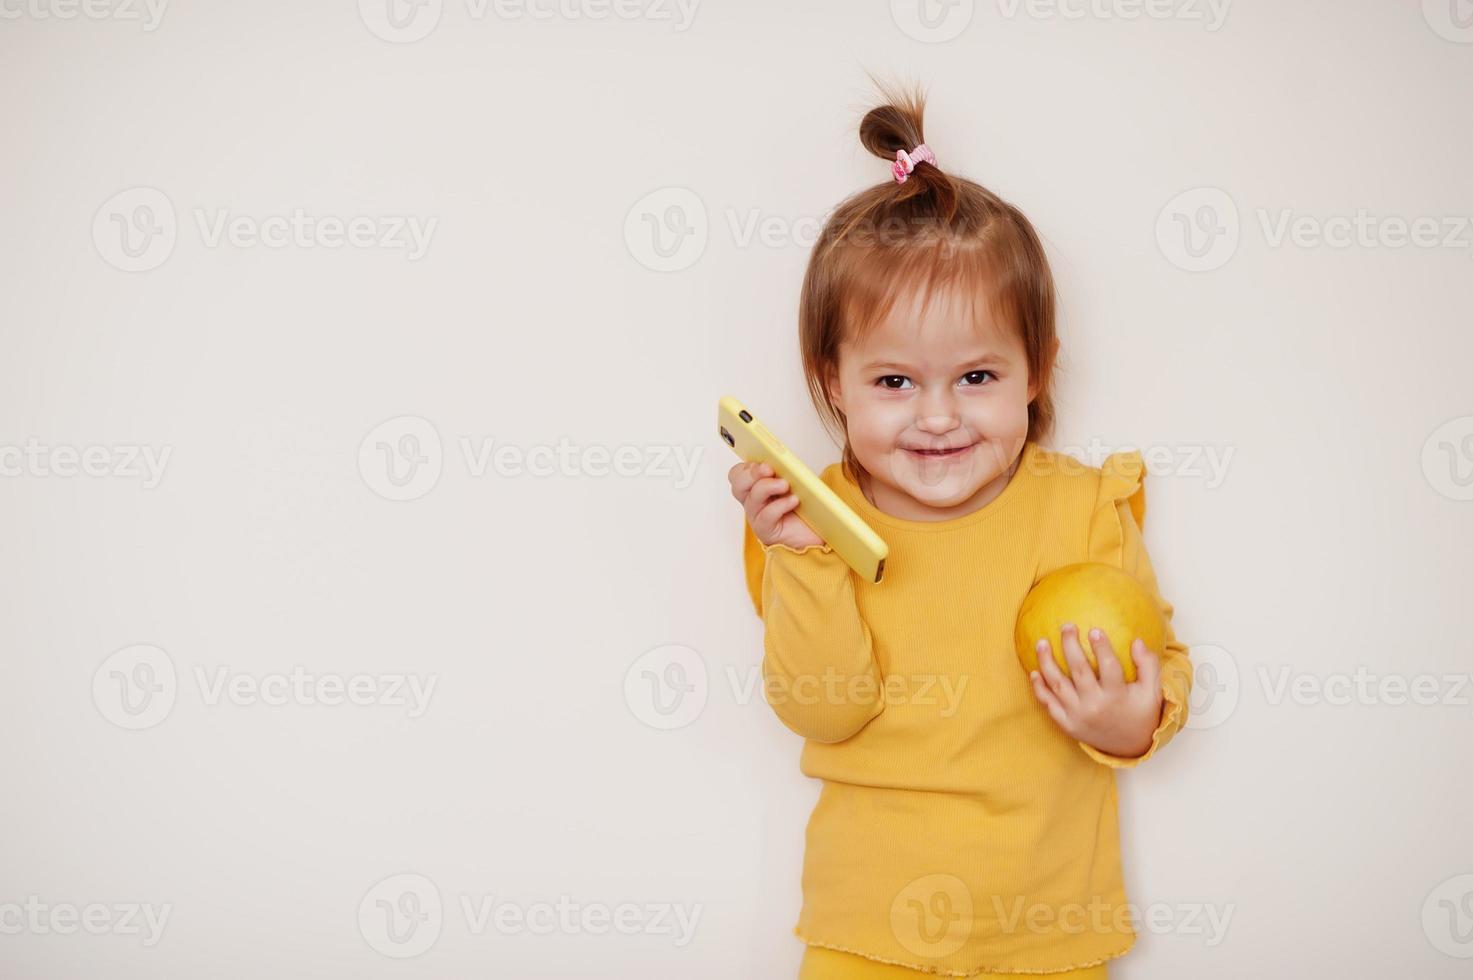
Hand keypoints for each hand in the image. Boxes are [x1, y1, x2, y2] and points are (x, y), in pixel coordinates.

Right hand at [728, 461, 824, 550]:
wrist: (812, 537)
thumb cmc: (803, 511)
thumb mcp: (795, 484)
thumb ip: (786, 472)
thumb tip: (785, 460)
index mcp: (756, 487)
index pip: (739, 473)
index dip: (747, 465)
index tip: (764, 460)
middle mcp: (753, 501)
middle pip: (738, 484)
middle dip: (752, 473)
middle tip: (769, 469)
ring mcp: (757, 516)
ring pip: (752, 497)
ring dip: (768, 486)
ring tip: (785, 484)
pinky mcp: (766, 530)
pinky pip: (766, 515)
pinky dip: (780, 505)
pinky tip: (793, 500)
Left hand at [1028, 623, 1163, 758]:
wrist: (1129, 748)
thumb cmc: (1140, 712)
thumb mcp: (1151, 692)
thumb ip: (1148, 666)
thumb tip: (1138, 641)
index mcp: (1117, 696)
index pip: (1108, 667)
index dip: (1101, 648)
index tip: (1094, 630)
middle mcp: (1095, 706)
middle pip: (1079, 671)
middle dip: (1070, 646)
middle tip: (1066, 626)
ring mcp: (1078, 716)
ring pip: (1058, 685)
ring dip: (1046, 662)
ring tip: (1041, 643)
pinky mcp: (1067, 724)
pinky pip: (1049, 704)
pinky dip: (1040, 688)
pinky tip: (1034, 672)